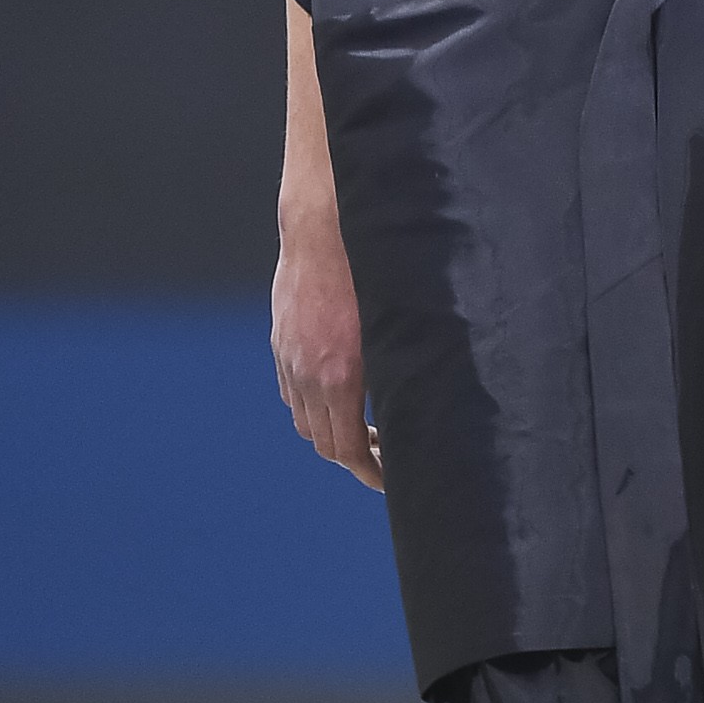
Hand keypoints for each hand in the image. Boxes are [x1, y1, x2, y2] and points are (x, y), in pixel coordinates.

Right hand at [271, 194, 383, 485]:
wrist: (326, 224)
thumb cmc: (374, 269)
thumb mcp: (398, 325)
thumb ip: (401, 370)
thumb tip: (424, 407)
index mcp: (340, 377)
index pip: (347, 450)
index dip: (370, 472)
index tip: (390, 478)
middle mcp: (307, 374)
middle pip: (323, 442)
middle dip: (354, 456)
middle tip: (385, 454)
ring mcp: (289, 357)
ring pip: (303, 419)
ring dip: (330, 432)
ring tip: (362, 426)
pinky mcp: (280, 340)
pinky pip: (290, 391)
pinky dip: (311, 405)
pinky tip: (336, 393)